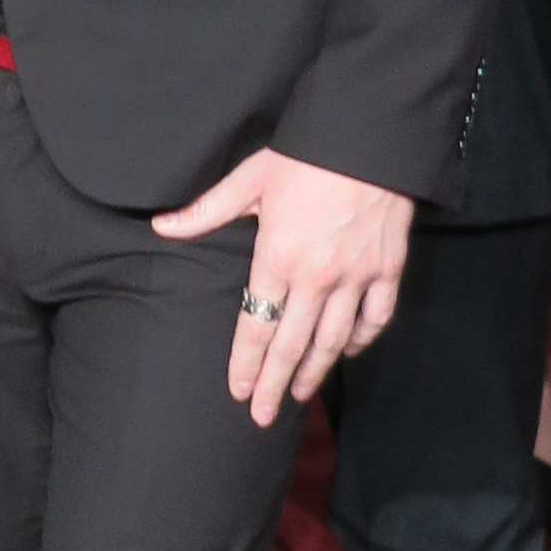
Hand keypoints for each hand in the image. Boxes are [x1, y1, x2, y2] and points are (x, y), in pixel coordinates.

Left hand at [154, 148, 412, 426]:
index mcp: (277, 257)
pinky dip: (361, 340)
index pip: (256, 325)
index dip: (246, 364)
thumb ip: (206, 212)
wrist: (370, 134)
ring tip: (300, 396)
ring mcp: (356, 277)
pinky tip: (348, 352)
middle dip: (276, 385)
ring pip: (334, 340)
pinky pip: (375, 318)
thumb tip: (162, 227)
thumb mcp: (249, 179)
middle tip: (262, 417)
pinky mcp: (388, 269)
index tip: (237, 392)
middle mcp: (316, 277)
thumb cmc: (306, 154)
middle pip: (292, 345)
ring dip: (316, 372)